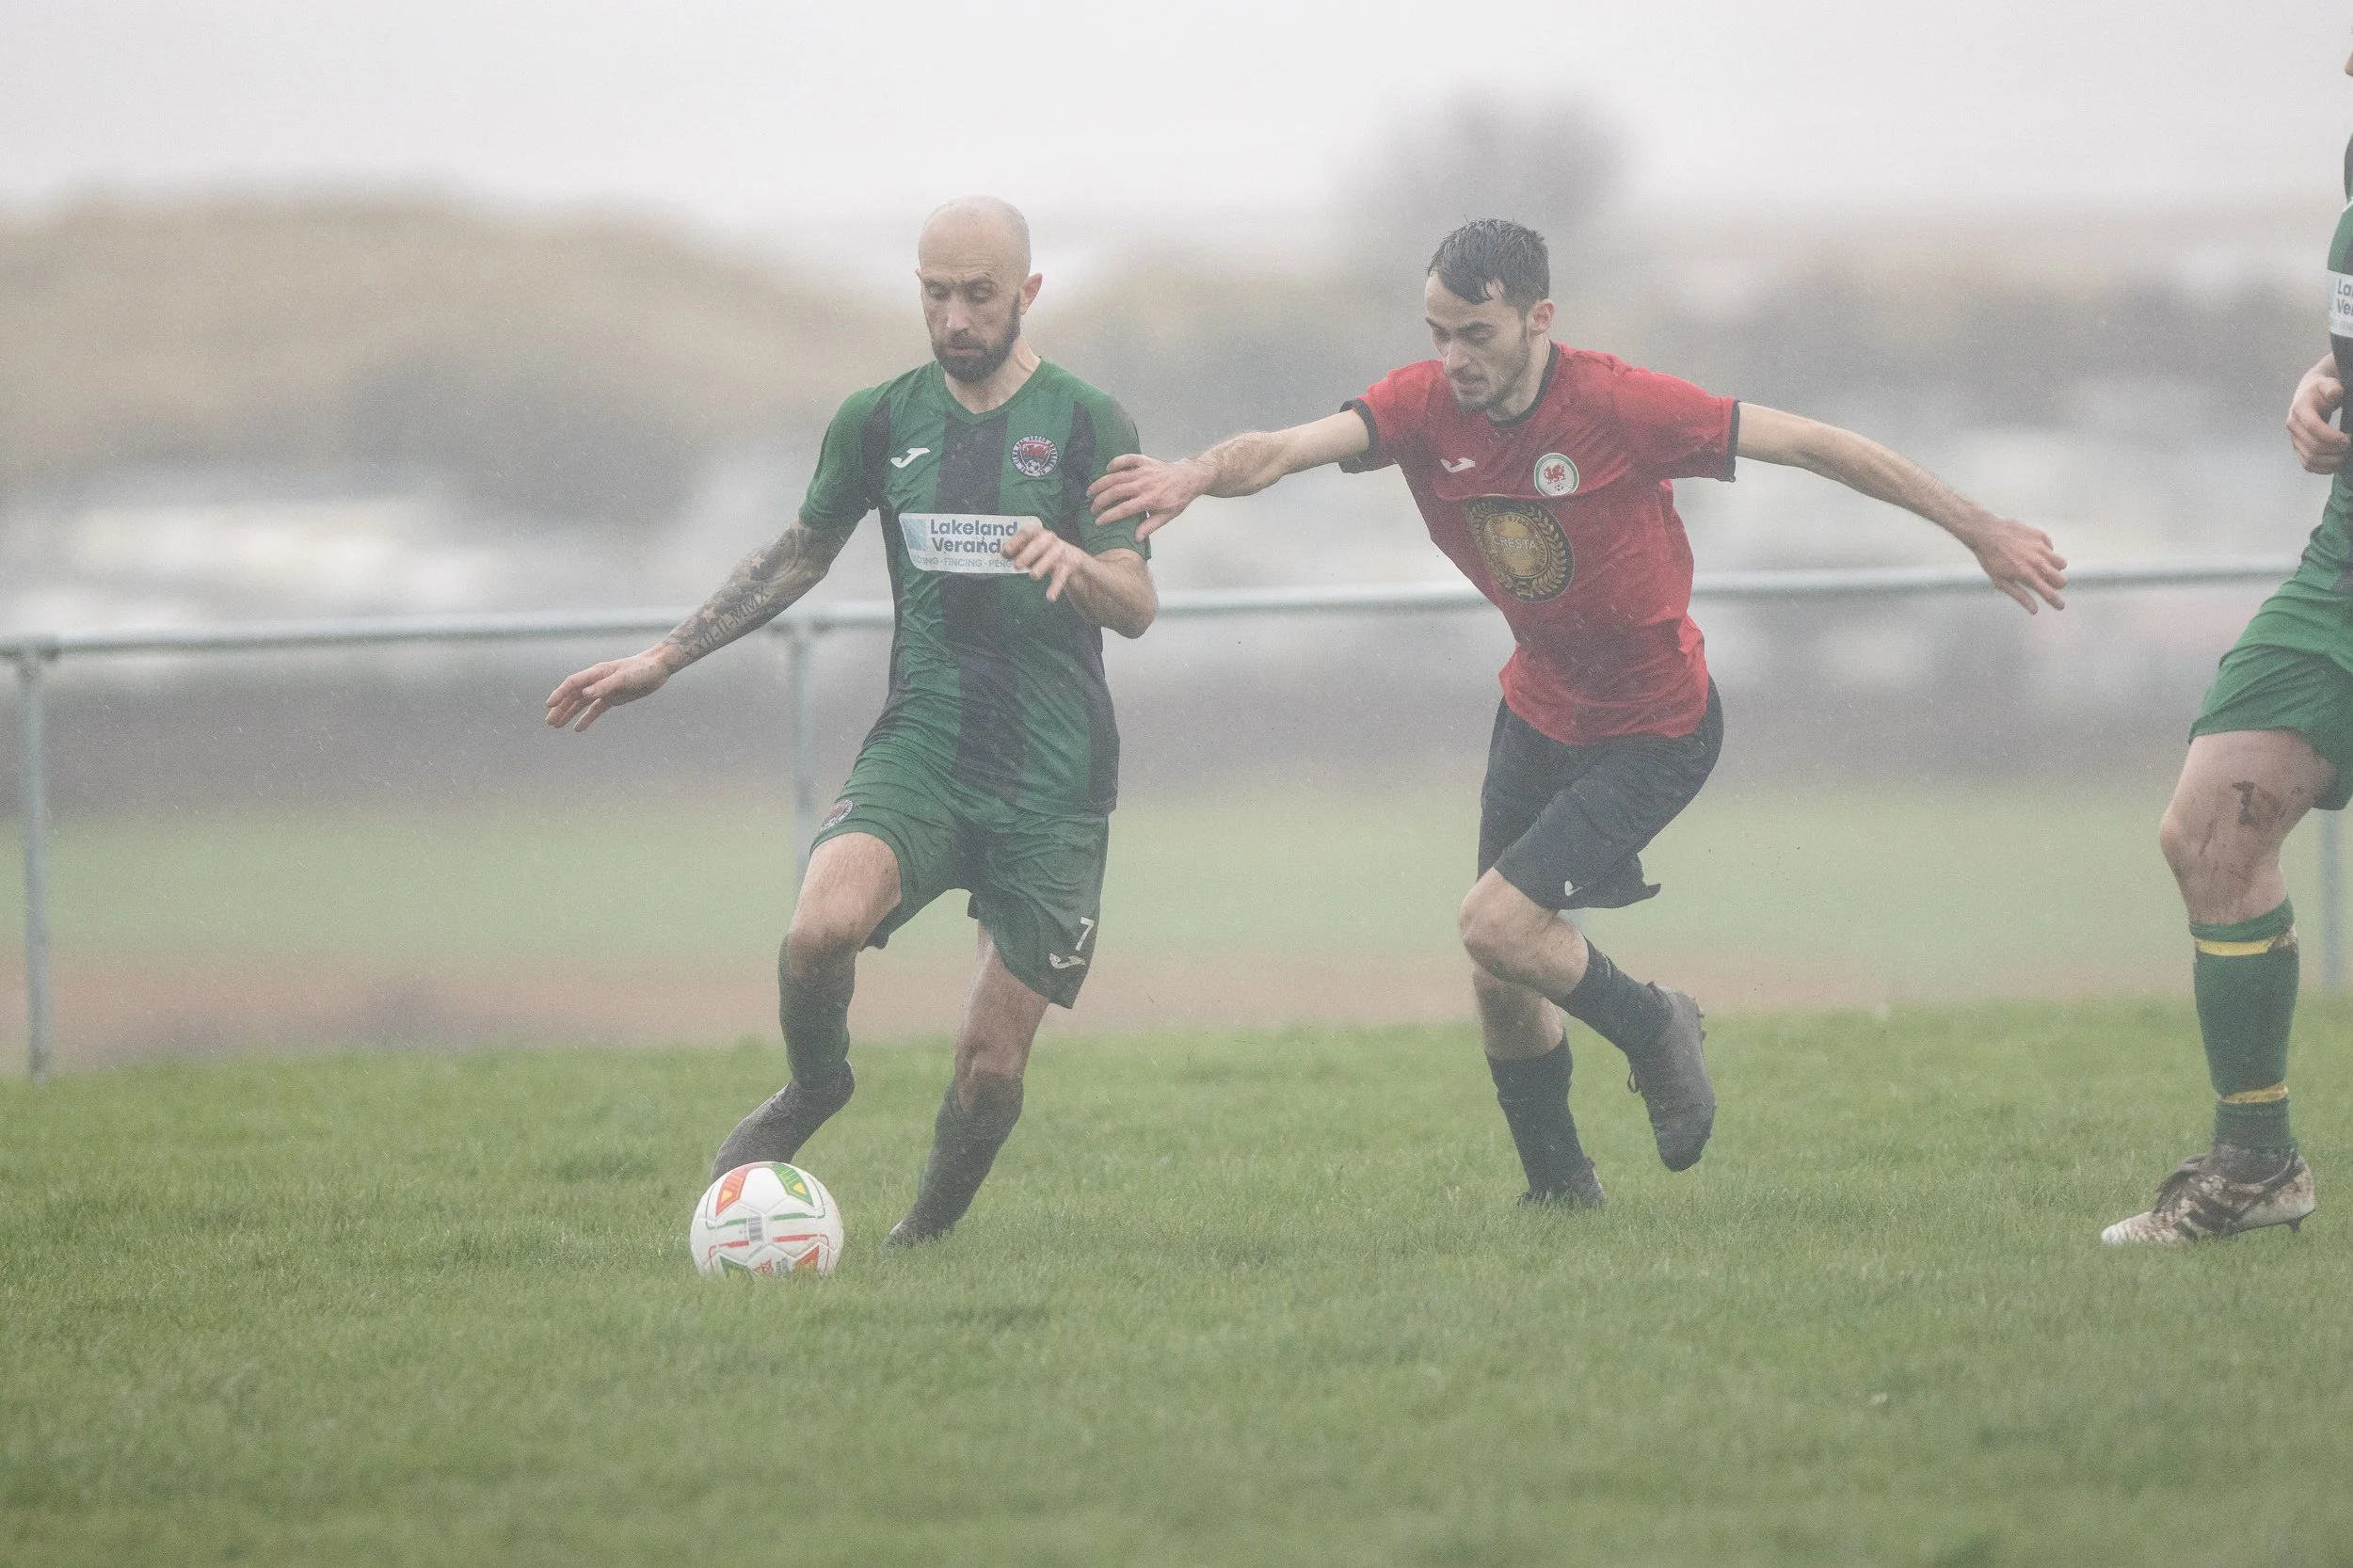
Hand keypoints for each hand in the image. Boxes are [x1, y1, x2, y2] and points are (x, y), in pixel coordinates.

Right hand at [545, 652, 670, 731]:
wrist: (658, 668)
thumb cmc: (641, 669)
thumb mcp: (624, 678)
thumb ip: (605, 686)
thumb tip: (584, 694)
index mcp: (597, 672)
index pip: (573, 683)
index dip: (560, 693)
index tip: (549, 705)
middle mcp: (597, 681)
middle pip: (574, 695)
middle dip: (560, 708)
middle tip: (549, 722)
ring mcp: (604, 690)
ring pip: (581, 703)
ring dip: (569, 714)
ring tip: (556, 725)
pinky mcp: (613, 698)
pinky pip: (596, 709)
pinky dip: (587, 718)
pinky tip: (577, 728)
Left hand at [1001, 523, 1088, 600]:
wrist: (1074, 560)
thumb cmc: (1044, 554)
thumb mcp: (1031, 551)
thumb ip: (1019, 552)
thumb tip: (1003, 554)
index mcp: (1038, 533)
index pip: (1026, 532)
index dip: (1015, 541)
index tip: (1005, 552)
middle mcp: (1050, 538)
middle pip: (1039, 544)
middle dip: (1027, 554)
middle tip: (1016, 565)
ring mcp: (1061, 551)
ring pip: (1051, 557)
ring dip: (1042, 566)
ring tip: (1033, 576)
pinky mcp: (1070, 565)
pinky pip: (1062, 576)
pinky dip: (1055, 587)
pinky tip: (1050, 597)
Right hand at [1086, 454, 1209, 538]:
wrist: (1189, 478)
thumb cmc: (1177, 499)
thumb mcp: (1167, 516)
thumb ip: (1150, 526)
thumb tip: (1136, 538)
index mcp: (1150, 500)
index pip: (1124, 509)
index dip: (1109, 515)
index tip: (1098, 521)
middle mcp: (1144, 484)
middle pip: (1116, 491)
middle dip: (1100, 500)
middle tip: (1092, 508)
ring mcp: (1143, 471)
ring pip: (1116, 476)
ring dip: (1101, 484)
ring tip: (1090, 492)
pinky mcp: (1144, 460)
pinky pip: (1126, 459)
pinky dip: (1115, 462)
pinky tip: (1107, 470)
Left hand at [1959, 515, 2067, 614]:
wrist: (1986, 532)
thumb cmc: (1990, 559)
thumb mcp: (2001, 581)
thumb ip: (2020, 595)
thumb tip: (2034, 610)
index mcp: (2027, 575)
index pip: (2049, 593)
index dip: (2056, 602)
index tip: (2061, 606)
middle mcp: (2037, 561)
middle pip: (2061, 579)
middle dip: (2057, 584)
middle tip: (2047, 582)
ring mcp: (2041, 547)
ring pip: (2061, 563)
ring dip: (2054, 568)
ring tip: (2040, 566)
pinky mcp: (2041, 535)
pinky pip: (2051, 548)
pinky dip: (2045, 552)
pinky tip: (2031, 550)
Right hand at [2287, 358, 2348, 473]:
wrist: (2308, 394)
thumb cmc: (2322, 389)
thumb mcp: (2328, 384)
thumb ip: (2332, 388)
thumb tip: (2334, 394)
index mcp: (2300, 409)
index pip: (2313, 427)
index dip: (2331, 437)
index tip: (2348, 440)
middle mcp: (2293, 426)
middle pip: (2312, 446)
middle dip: (2334, 450)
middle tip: (2350, 447)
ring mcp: (2293, 439)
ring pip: (2309, 459)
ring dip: (2330, 462)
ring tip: (2345, 457)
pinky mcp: (2297, 448)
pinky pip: (2307, 464)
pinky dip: (2323, 469)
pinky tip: (2336, 464)